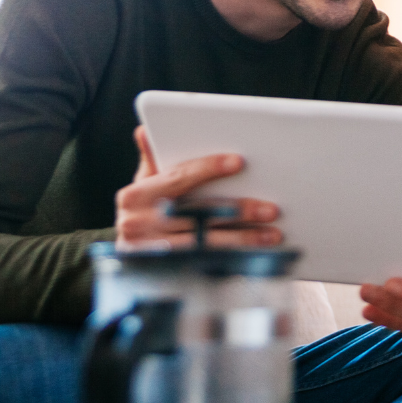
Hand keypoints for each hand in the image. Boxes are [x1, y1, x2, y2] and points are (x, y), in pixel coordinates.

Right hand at [115, 127, 280, 249]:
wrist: (127, 259)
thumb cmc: (145, 210)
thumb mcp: (144, 185)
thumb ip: (152, 159)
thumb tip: (145, 129)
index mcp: (134, 197)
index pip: (179, 178)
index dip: (209, 168)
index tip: (239, 162)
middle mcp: (138, 225)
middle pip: (199, 214)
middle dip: (239, 211)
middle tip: (272, 209)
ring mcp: (152, 252)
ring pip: (207, 243)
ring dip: (244, 239)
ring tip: (273, 234)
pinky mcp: (165, 273)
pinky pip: (207, 264)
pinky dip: (235, 259)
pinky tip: (258, 255)